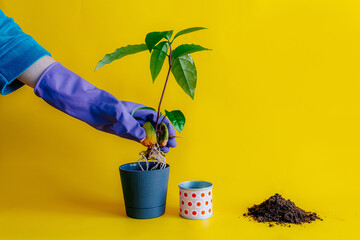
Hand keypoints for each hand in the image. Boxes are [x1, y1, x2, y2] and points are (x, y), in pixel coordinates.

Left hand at [34, 62, 175, 151]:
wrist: (85, 105)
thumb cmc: (101, 103)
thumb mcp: (116, 111)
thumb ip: (130, 124)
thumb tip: (142, 137)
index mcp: (139, 109)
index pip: (158, 118)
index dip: (167, 127)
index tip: (172, 136)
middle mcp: (136, 117)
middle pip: (156, 127)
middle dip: (165, 136)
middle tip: (171, 147)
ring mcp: (130, 125)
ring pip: (148, 134)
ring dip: (157, 141)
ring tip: (164, 151)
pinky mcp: (122, 131)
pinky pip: (138, 138)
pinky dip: (146, 144)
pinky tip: (151, 149)